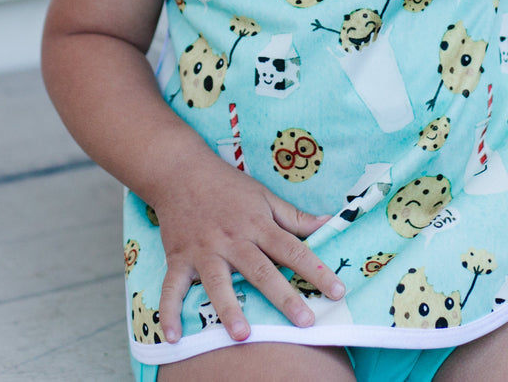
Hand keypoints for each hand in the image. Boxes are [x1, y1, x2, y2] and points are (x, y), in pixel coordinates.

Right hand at [151, 156, 343, 342]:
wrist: (178, 170)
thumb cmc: (226, 185)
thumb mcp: (263, 195)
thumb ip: (294, 216)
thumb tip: (329, 223)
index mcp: (256, 224)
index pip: (292, 249)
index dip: (316, 270)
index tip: (338, 291)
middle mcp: (232, 239)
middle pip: (260, 270)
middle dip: (283, 296)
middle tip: (305, 321)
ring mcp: (203, 250)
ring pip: (218, 282)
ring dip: (229, 308)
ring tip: (243, 335)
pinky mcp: (178, 258)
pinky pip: (172, 288)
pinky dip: (169, 312)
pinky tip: (174, 336)